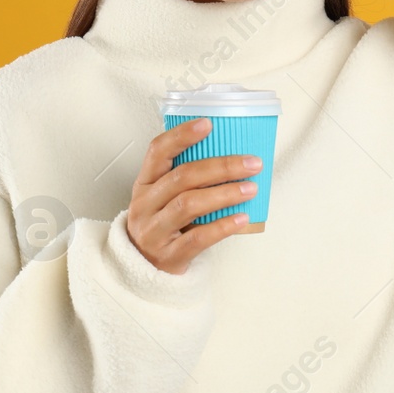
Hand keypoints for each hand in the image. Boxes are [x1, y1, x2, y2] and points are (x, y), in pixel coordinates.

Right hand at [127, 117, 261, 274]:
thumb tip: (233, 157)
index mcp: (144, 183)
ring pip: (189, 204)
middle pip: (182, 177)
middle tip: (251, 164)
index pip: (157, 151)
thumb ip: (186, 178)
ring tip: (251, 188)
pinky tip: (242, 218)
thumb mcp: (162, 197)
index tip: (208, 124)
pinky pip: (198, 238)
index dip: (181, 135)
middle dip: (221, 167)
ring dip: (224, 194)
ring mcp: (154, 231)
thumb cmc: (162, 224)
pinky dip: (222, 226)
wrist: (142, 268)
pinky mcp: (168, 255)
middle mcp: (145, 204)